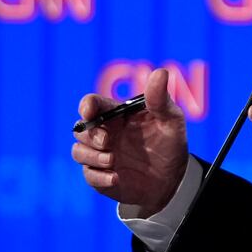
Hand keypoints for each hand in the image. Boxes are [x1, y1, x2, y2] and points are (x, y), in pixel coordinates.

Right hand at [71, 68, 189, 216]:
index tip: (88, 111)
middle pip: (81, 128)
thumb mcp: (171, 120)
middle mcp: (105, 133)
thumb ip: (161, 99)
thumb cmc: (170, 143)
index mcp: (117, 115)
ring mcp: (100, 155)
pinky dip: (98, 176)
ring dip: (91, 156)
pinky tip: (116, 178)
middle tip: (107, 141)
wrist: (173, 179)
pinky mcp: (101, 176)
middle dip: (89, 134)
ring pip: (78, 151)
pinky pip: (88, 175)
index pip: (93, 104)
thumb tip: (160, 72)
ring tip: (112, 160)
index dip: (86, 105)